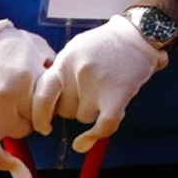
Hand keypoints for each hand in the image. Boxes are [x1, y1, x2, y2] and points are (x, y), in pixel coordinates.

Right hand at [0, 19, 56, 164]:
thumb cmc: (1, 44)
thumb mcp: (33, 44)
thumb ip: (51, 64)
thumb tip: (67, 87)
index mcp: (29, 73)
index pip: (55, 100)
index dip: (53, 99)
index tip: (50, 98)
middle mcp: (12, 93)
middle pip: (40, 117)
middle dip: (37, 110)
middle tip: (24, 99)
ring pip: (21, 131)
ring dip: (20, 122)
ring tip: (7, 107)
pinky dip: (7, 164)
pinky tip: (22, 176)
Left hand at [43, 18, 167, 146]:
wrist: (138, 34)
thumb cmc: (105, 43)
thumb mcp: (75, 49)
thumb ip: (60, 73)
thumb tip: (47, 103)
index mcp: (64, 61)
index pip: (42, 95)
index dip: (39, 114)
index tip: (43, 125)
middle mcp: (77, 72)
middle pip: (64, 110)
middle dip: (73, 107)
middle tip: (88, 93)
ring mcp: (97, 84)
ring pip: (83, 117)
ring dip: (91, 112)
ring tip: (104, 93)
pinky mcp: (117, 94)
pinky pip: (102, 125)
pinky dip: (92, 137)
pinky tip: (84, 143)